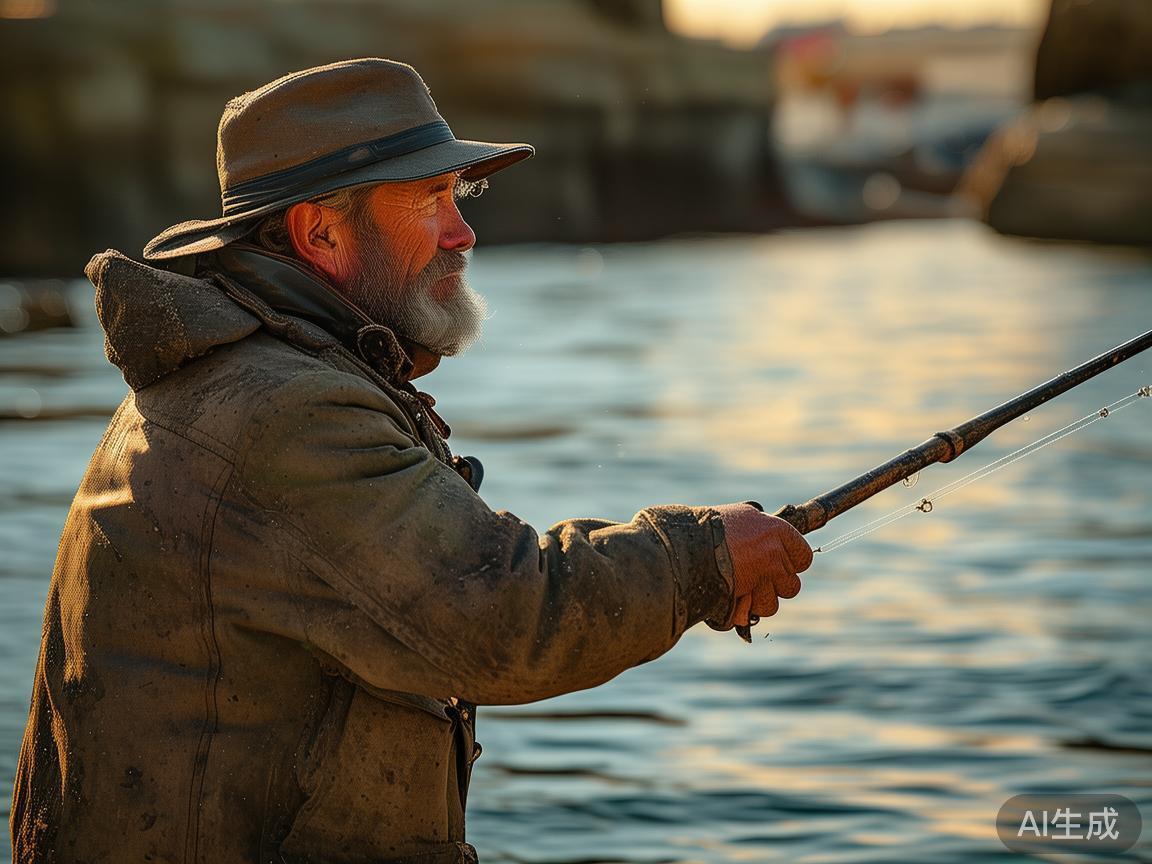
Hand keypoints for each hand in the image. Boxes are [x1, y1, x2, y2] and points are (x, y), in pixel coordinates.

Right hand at [713, 503, 812, 628]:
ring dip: (753, 601)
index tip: (775, 566)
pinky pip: (753, 614)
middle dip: (771, 588)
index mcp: (776, 529)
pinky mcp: (751, 597)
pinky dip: (739, 611)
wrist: (684, 545)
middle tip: (749, 579)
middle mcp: (776, 553)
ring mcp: (766, 576)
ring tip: (732, 586)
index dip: (790, 565)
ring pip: (772, 604)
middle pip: (791, 585)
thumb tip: (762, 533)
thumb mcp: (736, 518)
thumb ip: (756, 528)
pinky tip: (726, 595)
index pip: (804, 557)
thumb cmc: (703, 528)